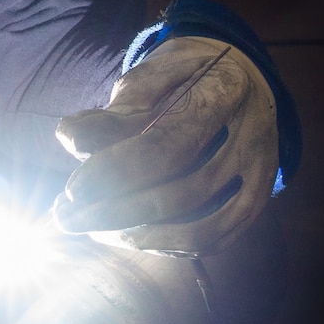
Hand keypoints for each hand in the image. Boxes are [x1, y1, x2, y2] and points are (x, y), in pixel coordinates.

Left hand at [52, 36, 277, 254]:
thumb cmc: (183, 78)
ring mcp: (258, 178)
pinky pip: (209, 242)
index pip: (166, 148)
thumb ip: (113, 111)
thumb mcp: (149, 77)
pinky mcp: (253, 205)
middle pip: (181, 195)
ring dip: (136, 237)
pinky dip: (162, 246)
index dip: (114, 175)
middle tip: (65, 218)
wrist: (241, 81)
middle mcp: (250, 140)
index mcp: (222, 95)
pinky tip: (124, 233)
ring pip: (198, 229)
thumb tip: (69, 140)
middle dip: (114, 214)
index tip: (70, 190)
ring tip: (90, 227)